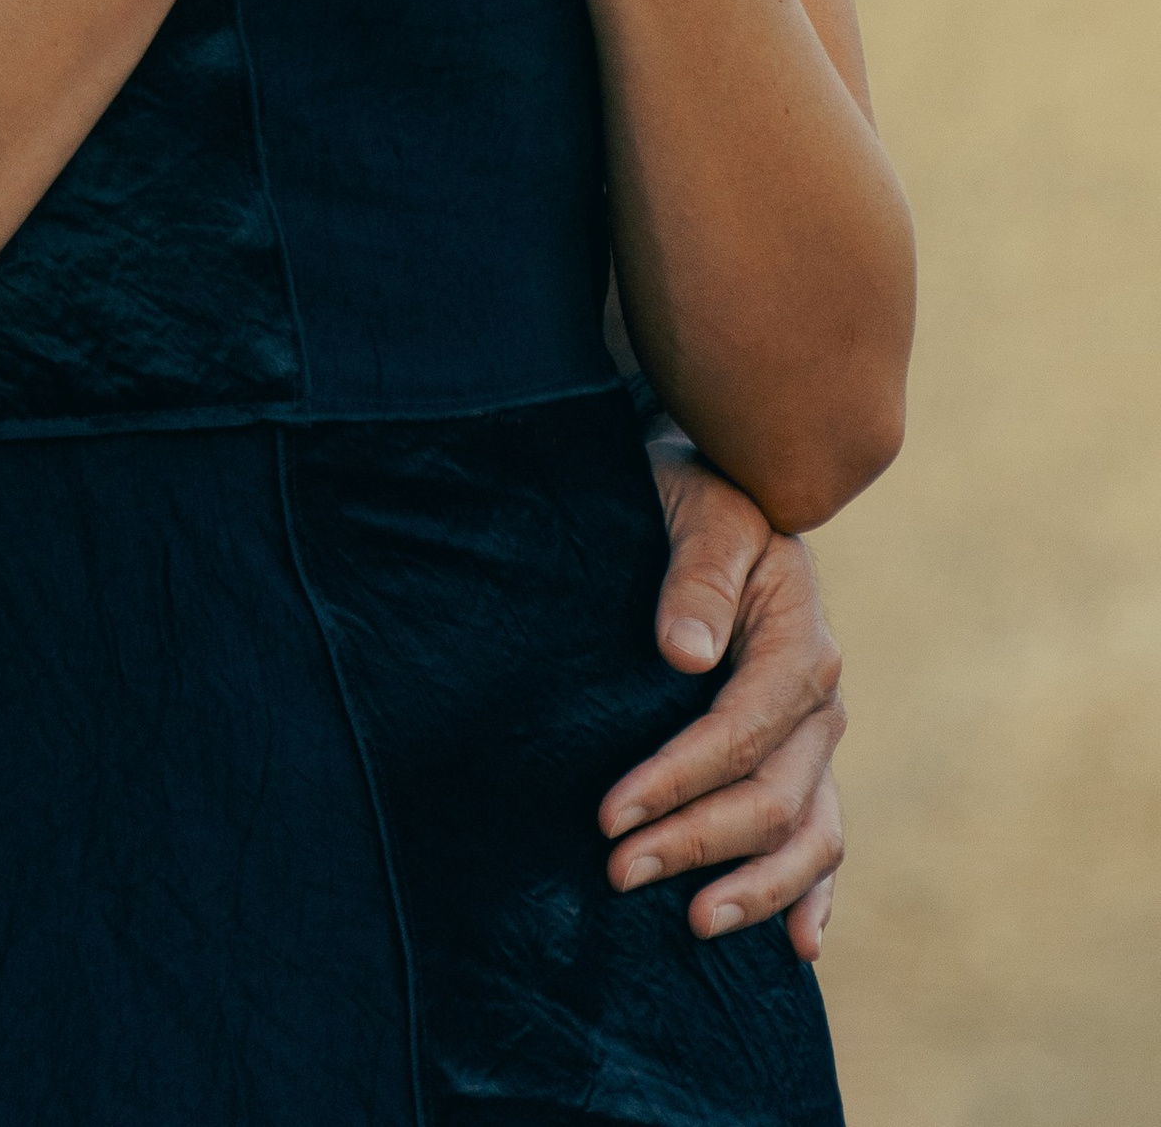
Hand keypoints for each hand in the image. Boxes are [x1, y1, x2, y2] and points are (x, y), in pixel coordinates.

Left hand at [600, 444, 845, 956]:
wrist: (715, 485)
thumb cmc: (695, 492)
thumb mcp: (696, 509)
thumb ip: (695, 575)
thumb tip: (683, 653)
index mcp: (800, 642)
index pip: (742, 733)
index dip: (678, 780)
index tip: (610, 813)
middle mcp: (821, 700)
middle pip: (772, 797)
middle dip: (696, 842)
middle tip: (617, 872)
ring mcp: (816, 737)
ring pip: (809, 835)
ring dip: (753, 889)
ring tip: (693, 924)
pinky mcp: (801, 757)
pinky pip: (823, 836)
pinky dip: (813, 893)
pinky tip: (800, 946)